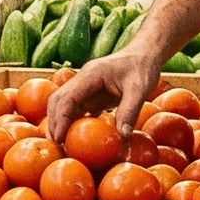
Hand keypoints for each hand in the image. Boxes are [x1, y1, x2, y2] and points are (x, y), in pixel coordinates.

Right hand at [45, 47, 162, 138]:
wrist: (145, 54)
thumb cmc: (142, 68)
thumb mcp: (140, 89)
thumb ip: (130, 111)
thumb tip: (123, 136)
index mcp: (91, 75)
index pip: (67, 97)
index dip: (60, 119)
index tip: (59, 138)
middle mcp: (83, 79)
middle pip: (58, 100)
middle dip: (54, 122)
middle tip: (55, 146)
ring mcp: (86, 86)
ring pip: (64, 104)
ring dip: (60, 122)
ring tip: (61, 144)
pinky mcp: (92, 93)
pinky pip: (77, 108)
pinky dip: (72, 121)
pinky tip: (73, 137)